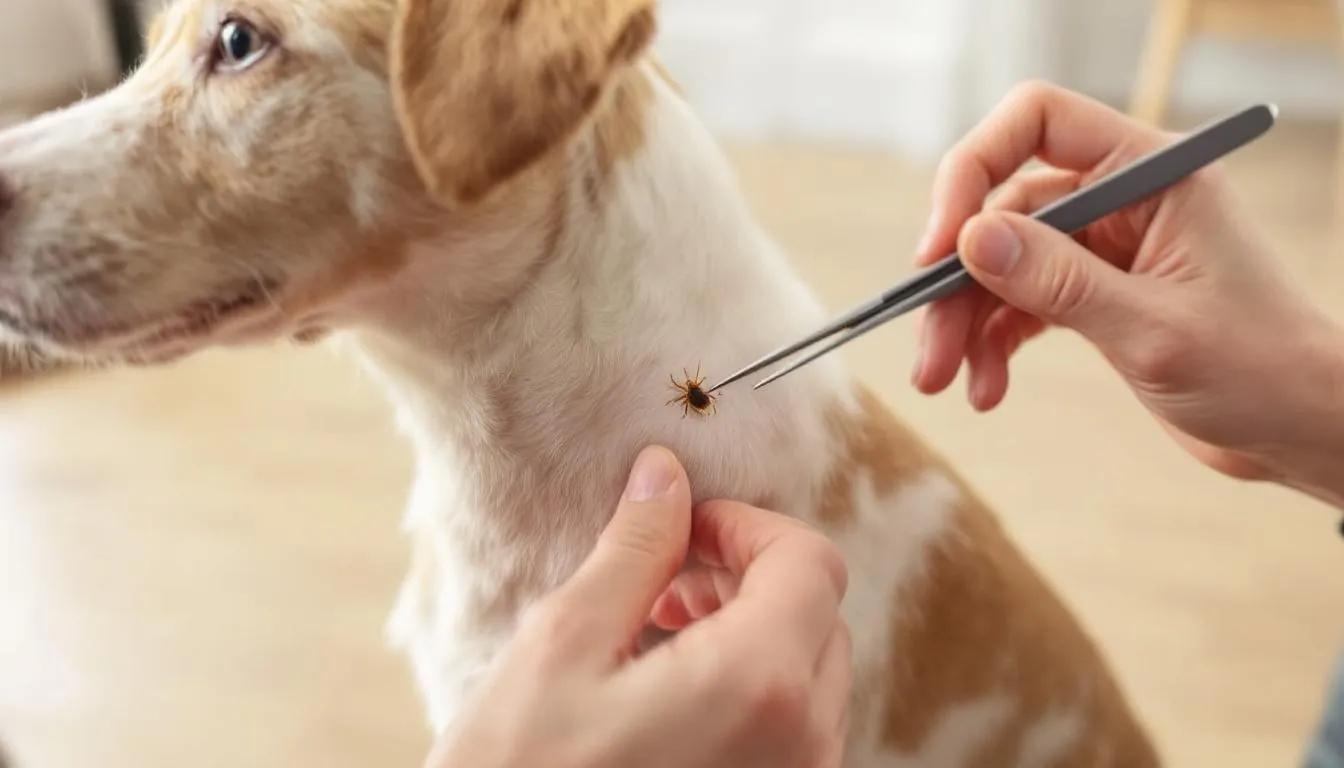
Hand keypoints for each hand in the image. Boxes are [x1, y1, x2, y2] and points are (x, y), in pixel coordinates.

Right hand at [426, 446, 851, 767]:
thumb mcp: (564, 646)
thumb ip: (634, 550)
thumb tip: (666, 474)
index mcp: (760, 685)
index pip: (810, 561)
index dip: (748, 526)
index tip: (684, 529)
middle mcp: (804, 744)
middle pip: (820, 614)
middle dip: (750, 576)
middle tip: (666, 579)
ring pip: (812, 673)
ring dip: (752, 631)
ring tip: (661, 632)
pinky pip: (795, 731)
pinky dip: (752, 689)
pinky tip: (673, 694)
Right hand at [911, 82, 1343, 503]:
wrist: (1299, 430)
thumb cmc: (1260, 370)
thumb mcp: (1152, 328)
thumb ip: (1058, 281)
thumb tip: (970, 239)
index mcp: (1152, 173)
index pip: (1038, 122)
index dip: (974, 169)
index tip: (941, 245)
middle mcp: (1122, 197)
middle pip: (1003, 207)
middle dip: (957, 279)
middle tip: (927, 349)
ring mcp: (1104, 246)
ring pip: (1001, 261)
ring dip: (964, 321)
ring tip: (944, 380)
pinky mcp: (1093, 293)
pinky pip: (1018, 301)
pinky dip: (993, 341)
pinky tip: (987, 386)